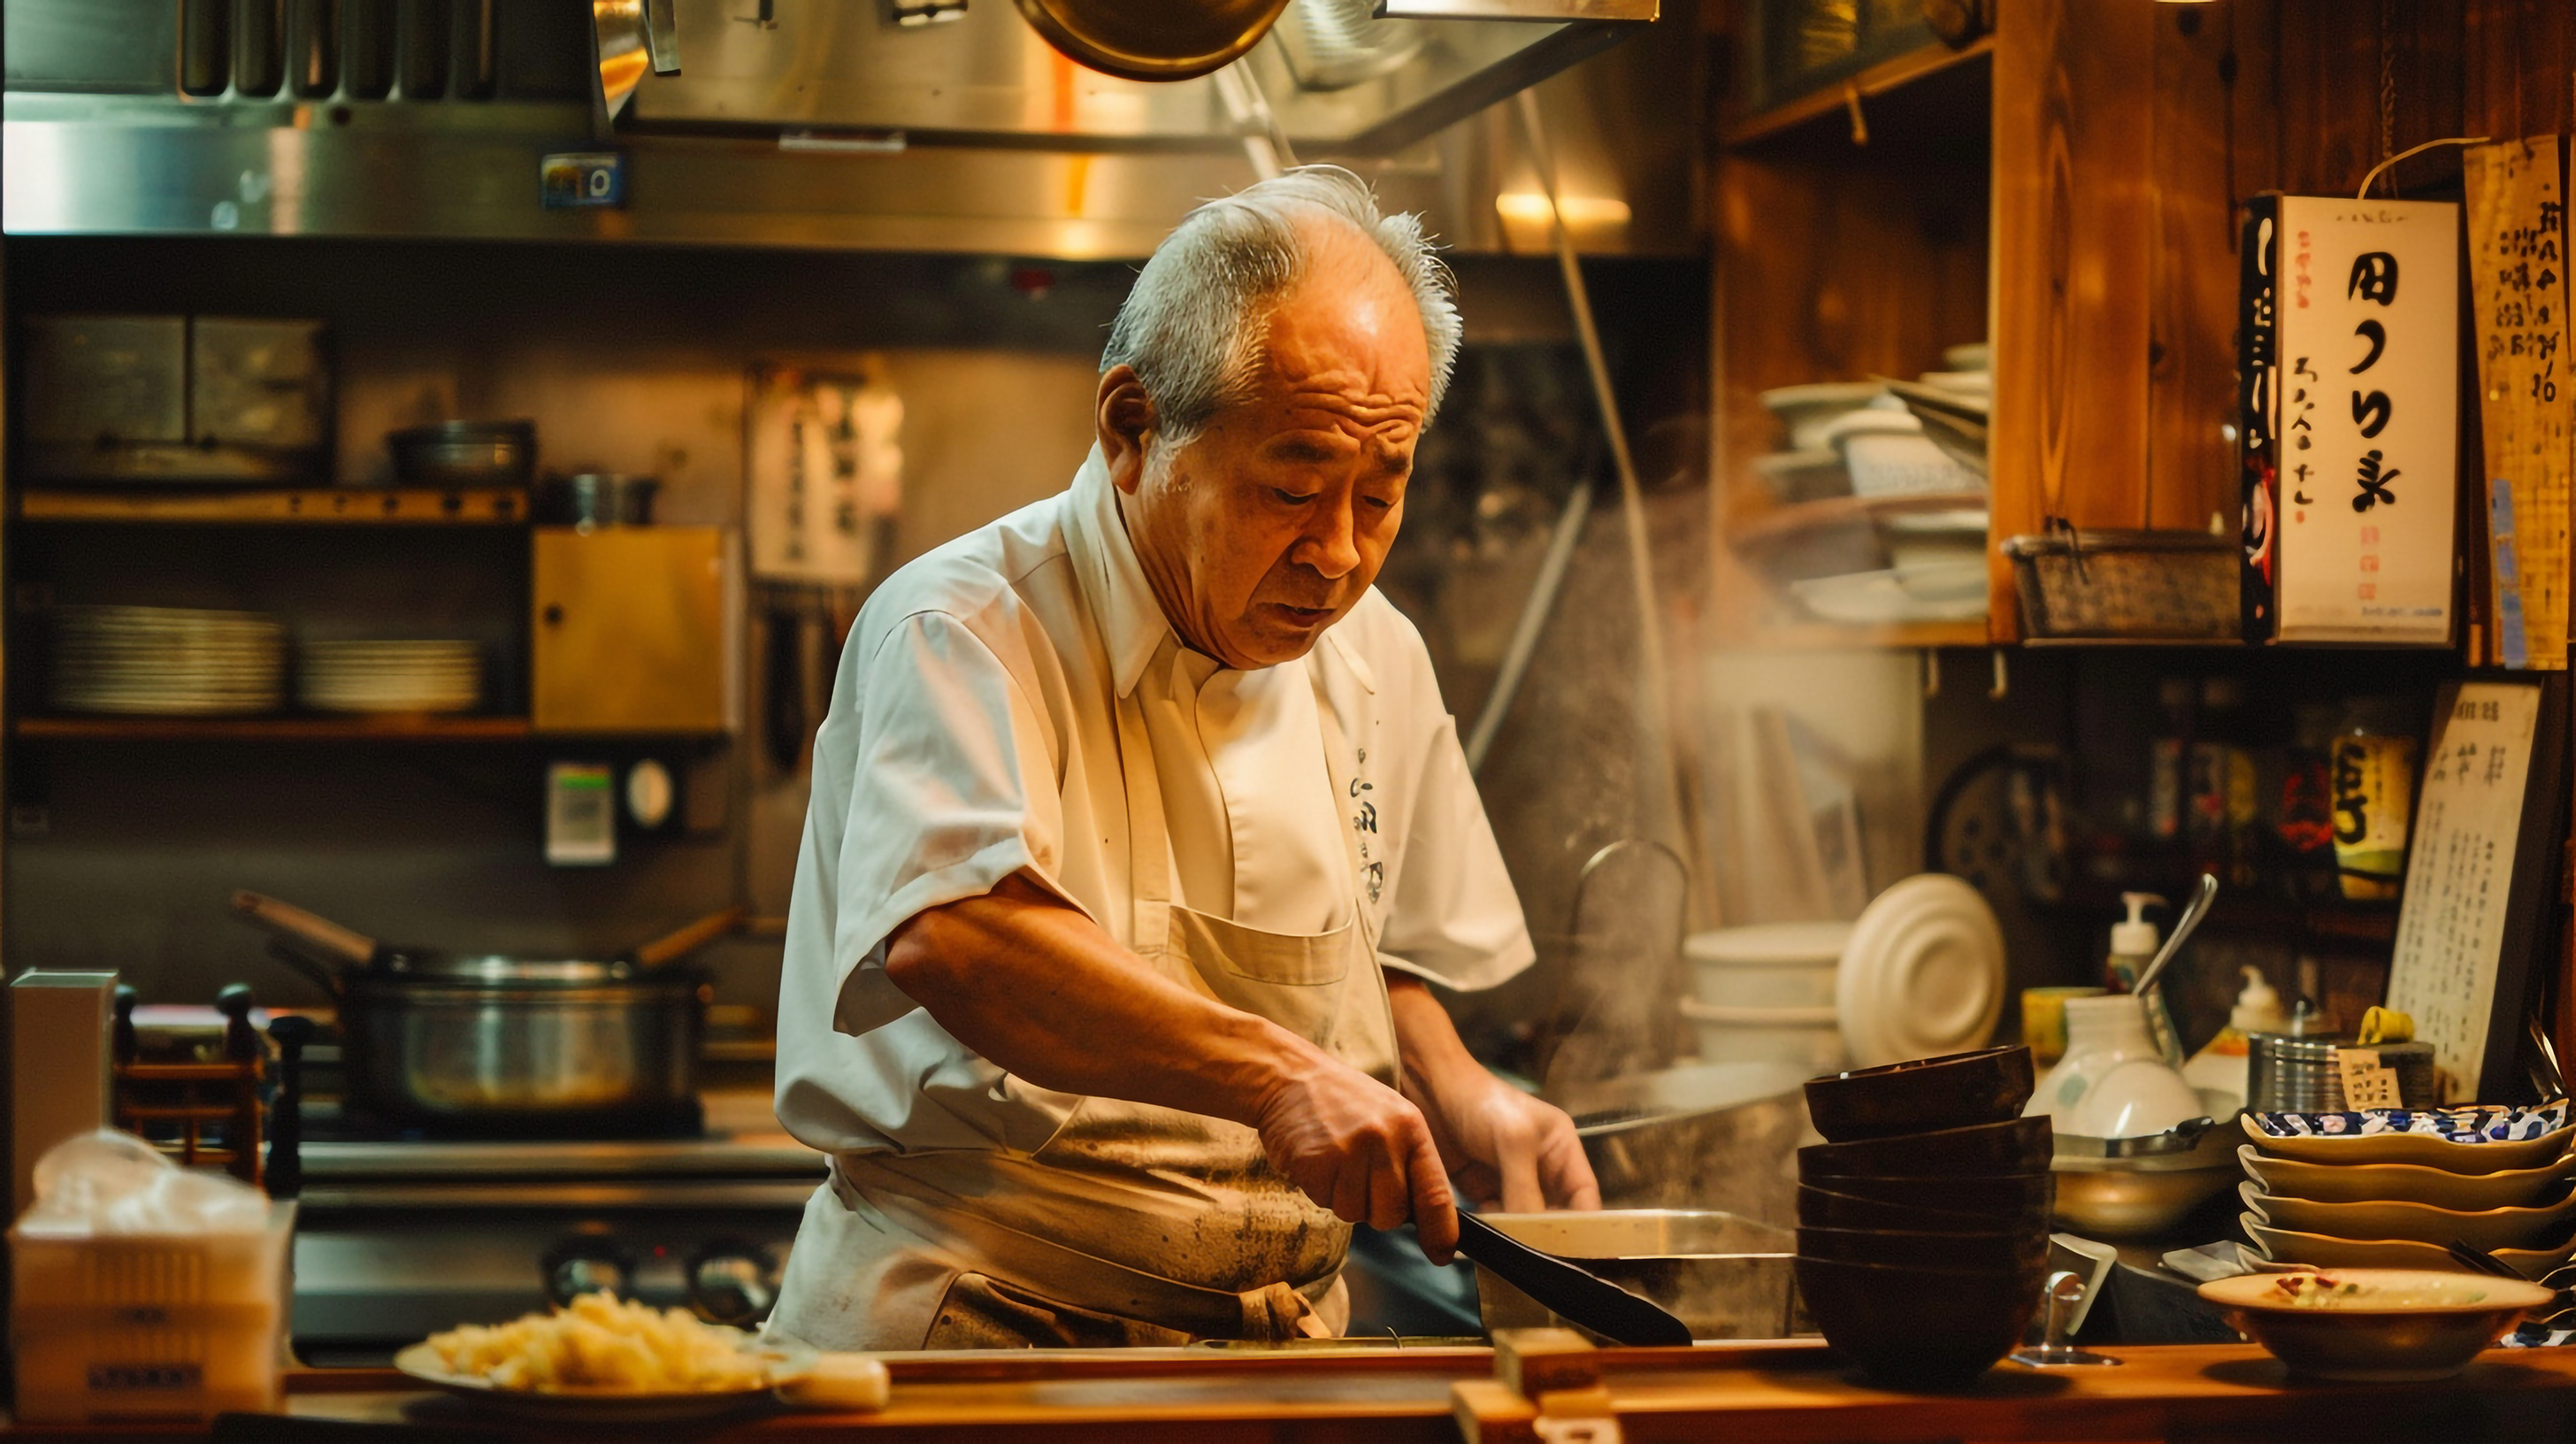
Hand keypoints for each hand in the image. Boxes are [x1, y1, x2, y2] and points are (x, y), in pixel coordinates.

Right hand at [1251, 1060, 1459, 1259]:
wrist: (1289, 1076)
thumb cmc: (1344, 1103)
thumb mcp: (1390, 1119)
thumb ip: (1408, 1162)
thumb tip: (1425, 1219)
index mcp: (1411, 1128)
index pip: (1435, 1193)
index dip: (1441, 1231)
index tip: (1442, 1254)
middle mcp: (1384, 1139)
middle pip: (1390, 1215)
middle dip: (1374, 1208)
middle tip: (1358, 1176)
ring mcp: (1348, 1150)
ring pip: (1354, 1214)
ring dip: (1342, 1197)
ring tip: (1334, 1159)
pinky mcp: (1315, 1162)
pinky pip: (1323, 1202)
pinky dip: (1318, 1188)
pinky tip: (1315, 1158)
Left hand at [1383, 977, 1600, 1238]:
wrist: (1429, 1088)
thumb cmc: (1480, 1101)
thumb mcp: (1513, 1142)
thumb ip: (1526, 1190)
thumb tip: (1532, 1237)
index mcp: (1561, 1149)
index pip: (1584, 1196)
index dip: (1584, 1225)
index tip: (1573, 1251)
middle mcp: (1541, 1166)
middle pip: (1557, 1213)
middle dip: (1548, 1235)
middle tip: (1536, 1258)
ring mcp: (1511, 1179)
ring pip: (1525, 1220)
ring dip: (1518, 1236)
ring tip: (1510, 1252)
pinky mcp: (1482, 1188)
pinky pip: (1496, 1219)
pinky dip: (1494, 1232)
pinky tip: (1486, 1239)